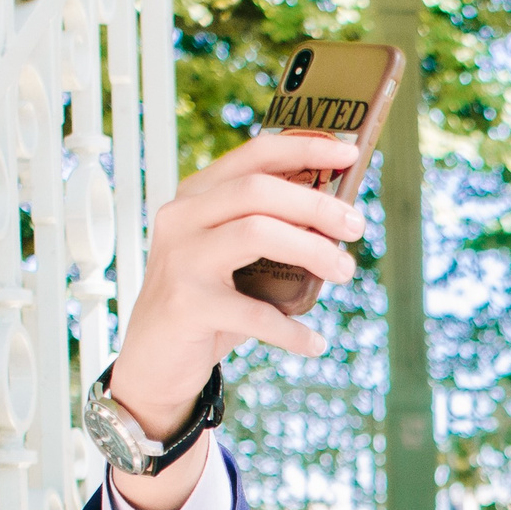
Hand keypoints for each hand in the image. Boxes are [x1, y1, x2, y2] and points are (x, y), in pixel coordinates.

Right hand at [107, 134, 368, 436]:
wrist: (153, 362)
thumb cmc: (206, 304)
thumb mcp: (233, 258)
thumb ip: (270, 232)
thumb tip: (339, 218)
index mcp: (196, 197)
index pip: (253, 156)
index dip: (304, 148)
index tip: (349, 152)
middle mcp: (182, 219)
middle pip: (258, 190)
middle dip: (316, 203)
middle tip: (356, 226)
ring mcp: (180, 259)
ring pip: (256, 232)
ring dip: (313, 250)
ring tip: (345, 272)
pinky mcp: (186, 305)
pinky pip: (254, 313)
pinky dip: (292, 330)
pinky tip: (314, 343)